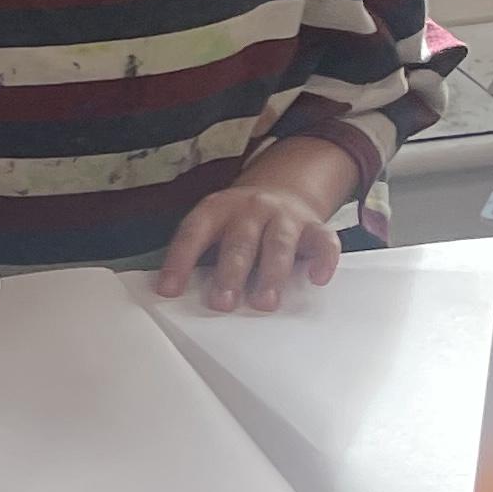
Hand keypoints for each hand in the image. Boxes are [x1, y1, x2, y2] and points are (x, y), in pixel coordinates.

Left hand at [154, 149, 351, 312]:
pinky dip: (323, 258)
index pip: (194, 233)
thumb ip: (202, 254)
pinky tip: (317, 277)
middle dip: (230, 273)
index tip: (169, 290)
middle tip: (222, 303)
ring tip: (264, 303)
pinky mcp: (314, 226)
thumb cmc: (240, 221)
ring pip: (278, 243)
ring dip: (271, 274)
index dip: (180, 261)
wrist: (283, 188)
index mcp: (217, 209)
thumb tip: (177, 294)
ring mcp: (284, 216)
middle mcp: (251, 209)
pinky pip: (323, 240)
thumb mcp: (215, 226)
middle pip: (239, 241)